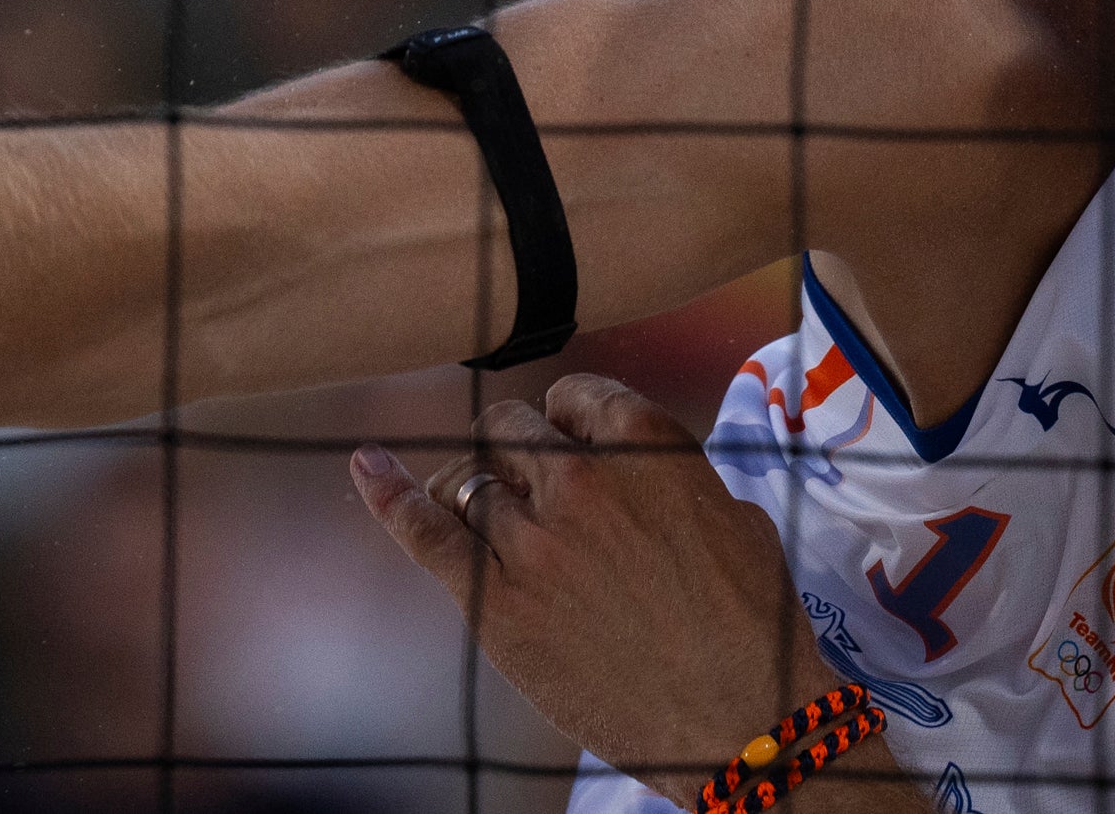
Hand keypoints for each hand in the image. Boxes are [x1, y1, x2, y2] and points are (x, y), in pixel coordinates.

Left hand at [354, 375, 885, 811]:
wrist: (739, 717)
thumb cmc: (749, 621)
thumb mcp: (727, 512)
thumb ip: (663, 474)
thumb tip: (624, 465)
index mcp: (644, 443)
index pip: (572, 396)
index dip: (566, 420)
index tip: (568, 442)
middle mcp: (580, 477)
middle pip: (510, 430)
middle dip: (517, 450)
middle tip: (529, 484)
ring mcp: (531, 540)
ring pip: (470, 478)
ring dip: (476, 489)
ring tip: (482, 511)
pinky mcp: (495, 604)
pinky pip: (425, 531)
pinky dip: (389, 495)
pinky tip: (365, 467)